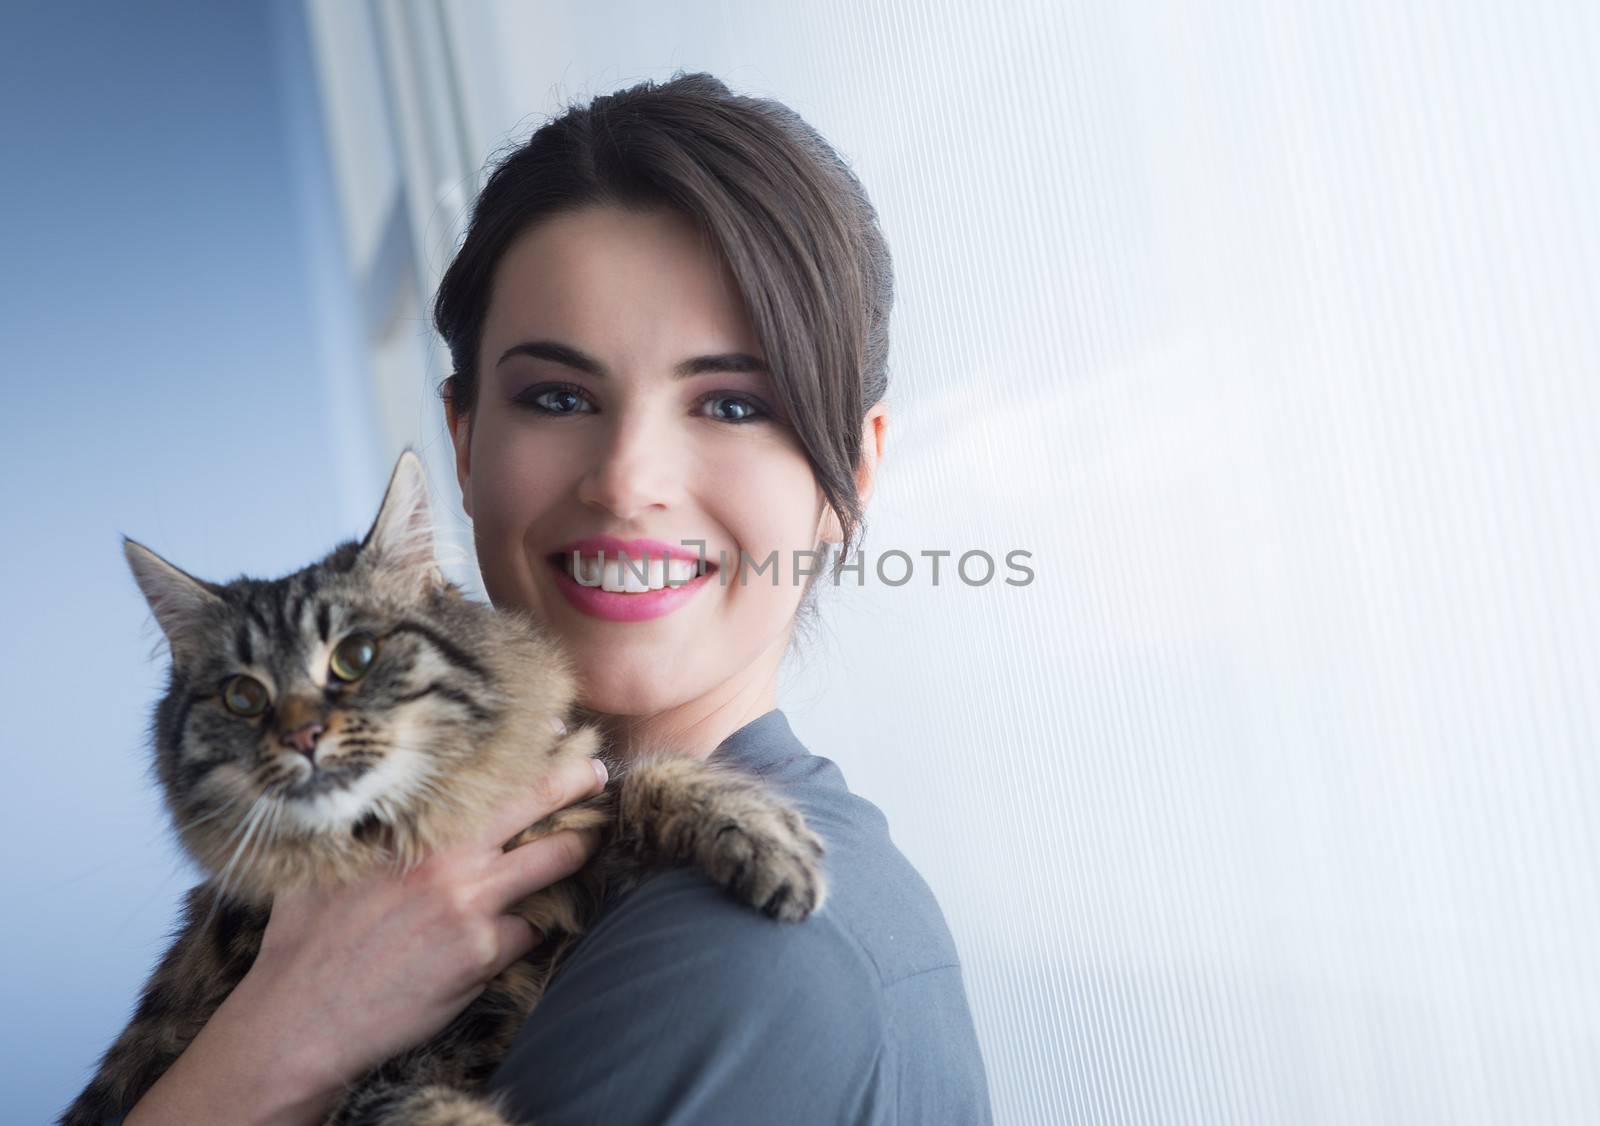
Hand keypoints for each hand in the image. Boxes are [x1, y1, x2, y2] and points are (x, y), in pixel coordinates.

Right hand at [124, 751, 608, 1125]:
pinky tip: (523, 929)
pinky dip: (529, 928)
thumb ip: (361, 832)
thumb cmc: (303, 944)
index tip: (556, 729)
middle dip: (577, 783)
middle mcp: (447, 859)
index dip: (527, 752)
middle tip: (600, 772)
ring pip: (551, 864)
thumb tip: (375, 802)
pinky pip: (529, 930)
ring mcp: (470, 905)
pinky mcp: (483, 953)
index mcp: (410, 830)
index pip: (482, 776)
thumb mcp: (322, 866)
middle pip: (534, 804)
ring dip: (575, 853)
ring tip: (591, 843)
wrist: (298, 1021)